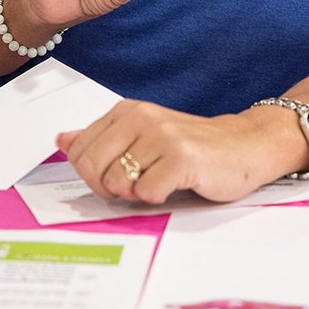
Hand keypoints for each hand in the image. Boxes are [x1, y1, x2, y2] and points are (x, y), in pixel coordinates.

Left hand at [57, 100, 301, 203]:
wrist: (245, 146)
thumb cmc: (195, 146)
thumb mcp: (143, 136)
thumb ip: (102, 138)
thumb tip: (62, 138)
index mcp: (129, 110)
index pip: (79, 151)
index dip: (93, 174)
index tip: (119, 171)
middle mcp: (144, 117)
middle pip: (92, 168)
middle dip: (109, 187)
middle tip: (138, 183)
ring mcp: (164, 136)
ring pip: (117, 183)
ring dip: (136, 193)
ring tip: (160, 180)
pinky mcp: (182, 158)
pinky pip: (146, 194)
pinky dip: (158, 198)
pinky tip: (176, 184)